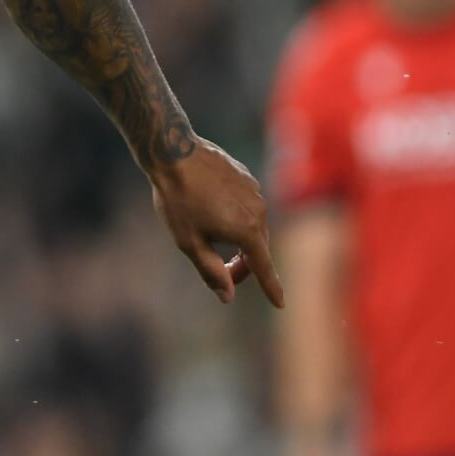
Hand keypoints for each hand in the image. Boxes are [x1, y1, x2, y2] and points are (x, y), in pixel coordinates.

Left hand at [149, 137, 284, 306]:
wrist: (174, 152)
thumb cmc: (178, 200)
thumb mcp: (189, 242)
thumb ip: (210, 271)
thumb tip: (227, 296)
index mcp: (247, 231)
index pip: (263, 267)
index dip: (271, 287)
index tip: (280, 303)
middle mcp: (258, 211)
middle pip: (256, 249)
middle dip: (242, 265)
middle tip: (219, 273)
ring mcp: (254, 191)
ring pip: (251, 225)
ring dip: (237, 238)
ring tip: (207, 234)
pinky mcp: (246, 177)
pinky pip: (246, 205)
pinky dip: (235, 216)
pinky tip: (210, 209)